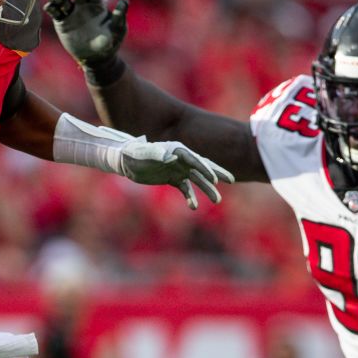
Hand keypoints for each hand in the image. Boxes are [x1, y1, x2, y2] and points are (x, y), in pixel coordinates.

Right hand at [43, 0, 127, 67]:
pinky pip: (55, 12)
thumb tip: (125, 2)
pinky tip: (49, 7)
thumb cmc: (111, 42)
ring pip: (63, 0)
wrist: (97, 58)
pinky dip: (51, 8)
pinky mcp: (62, 23)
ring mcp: (72, 14)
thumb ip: (120, 16)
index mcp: (97, 5)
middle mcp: (83, 6)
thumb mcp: (118, 29)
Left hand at [117, 138, 234, 209]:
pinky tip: (193, 207)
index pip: (195, 160)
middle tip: (232, 180)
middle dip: (216, 173)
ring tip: (217, 200)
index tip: (214, 179)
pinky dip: (190, 197)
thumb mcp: (143, 153)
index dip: (205, 169)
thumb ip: (156, 153)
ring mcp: (179, 169)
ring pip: (197, 180)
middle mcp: (181, 159)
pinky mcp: (173, 179)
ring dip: (207, 189)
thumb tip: (171, 157)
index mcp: (177, 150)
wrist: (126, 160)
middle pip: (203, 166)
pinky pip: (185, 189)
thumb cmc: (134, 153)